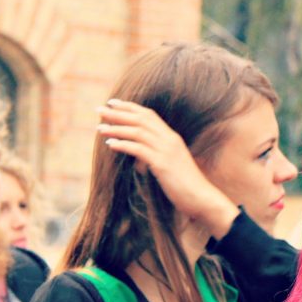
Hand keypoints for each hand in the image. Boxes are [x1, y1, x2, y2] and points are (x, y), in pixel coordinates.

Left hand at [97, 99, 239, 238]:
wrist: (202, 198)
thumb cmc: (186, 186)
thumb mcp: (171, 166)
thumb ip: (157, 157)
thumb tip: (139, 160)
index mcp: (172, 138)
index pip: (149, 115)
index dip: (130, 107)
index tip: (112, 103)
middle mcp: (170, 140)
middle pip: (140, 119)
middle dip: (118, 113)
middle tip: (99, 110)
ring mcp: (167, 151)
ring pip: (138, 132)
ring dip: (116, 128)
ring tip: (99, 128)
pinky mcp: (162, 164)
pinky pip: (139, 150)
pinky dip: (123, 145)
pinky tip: (110, 145)